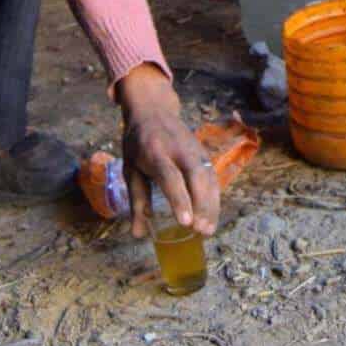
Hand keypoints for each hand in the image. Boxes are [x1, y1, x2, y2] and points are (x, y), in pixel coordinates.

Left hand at [118, 64, 219, 236]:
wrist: (153, 110)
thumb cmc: (137, 144)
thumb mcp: (130, 169)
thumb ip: (136, 201)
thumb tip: (138, 235)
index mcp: (155, 152)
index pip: (170, 177)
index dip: (179, 200)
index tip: (185, 222)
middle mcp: (179, 149)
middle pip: (196, 177)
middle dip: (201, 205)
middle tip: (201, 231)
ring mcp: (194, 149)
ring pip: (208, 176)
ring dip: (211, 204)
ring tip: (208, 230)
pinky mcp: (203, 152)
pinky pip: (212, 175)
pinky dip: (215, 196)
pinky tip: (212, 215)